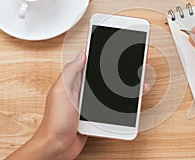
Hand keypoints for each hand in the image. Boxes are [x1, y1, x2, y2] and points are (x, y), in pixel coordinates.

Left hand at [7, 52, 150, 159]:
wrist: (57, 146)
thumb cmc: (55, 121)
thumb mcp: (61, 91)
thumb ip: (71, 72)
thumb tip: (81, 54)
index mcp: (75, 82)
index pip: (92, 64)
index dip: (104, 56)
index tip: (117, 49)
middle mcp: (84, 91)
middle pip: (106, 78)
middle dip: (120, 72)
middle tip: (135, 65)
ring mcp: (91, 104)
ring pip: (111, 92)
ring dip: (124, 88)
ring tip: (139, 82)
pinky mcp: (96, 116)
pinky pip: (111, 107)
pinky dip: (122, 104)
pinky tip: (131, 101)